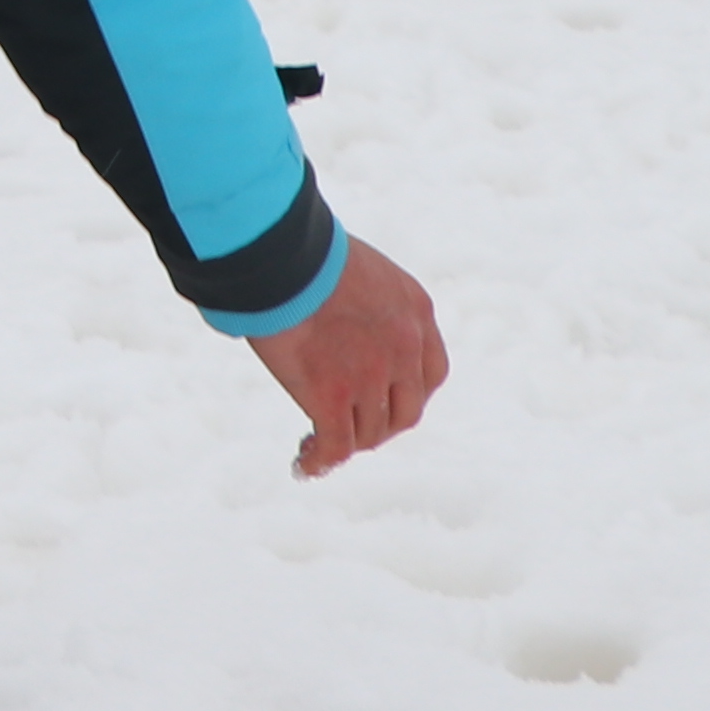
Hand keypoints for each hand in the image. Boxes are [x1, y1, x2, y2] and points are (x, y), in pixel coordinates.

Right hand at [249, 238, 447, 476]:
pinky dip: (320, 460)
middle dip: (378, 425)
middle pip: (404, 412)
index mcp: (416, 312)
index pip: (430, 375)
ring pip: (368, 433)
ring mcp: (371, 376)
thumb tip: (336, 321)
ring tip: (316, 443)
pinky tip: (304, 462)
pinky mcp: (332, 394)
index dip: (406, 394)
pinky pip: (335, 445)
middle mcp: (405, 349)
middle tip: (348, 425)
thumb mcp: (357, 268)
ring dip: (345, 442)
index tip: (380, 399)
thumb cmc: (301, 247)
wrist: (279, 252)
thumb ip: (364, 300)